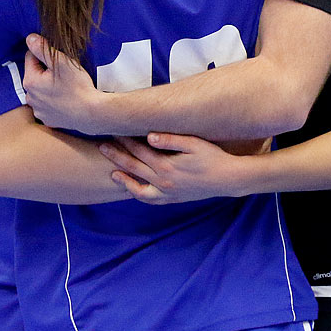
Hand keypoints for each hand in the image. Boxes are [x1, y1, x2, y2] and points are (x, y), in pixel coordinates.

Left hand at [23, 34, 104, 132]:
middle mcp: (30, 97)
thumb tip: (29, 38)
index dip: (45, 55)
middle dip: (46, 72)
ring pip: (40, 91)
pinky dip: (53, 102)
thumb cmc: (78, 86)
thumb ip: (42, 48)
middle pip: (35, 76)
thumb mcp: (62, 62)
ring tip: (66, 88)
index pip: (30, 58)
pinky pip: (47, 106)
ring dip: (48, 87)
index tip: (59, 61)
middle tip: (64, 74)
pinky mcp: (48, 120)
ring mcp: (38, 110)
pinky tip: (65, 100)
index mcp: (30, 81)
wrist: (92, 113)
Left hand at [100, 133, 242, 203]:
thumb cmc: (214, 157)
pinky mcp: (173, 199)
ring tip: (112, 172)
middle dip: (116, 155)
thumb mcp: (195, 144)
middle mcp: (163, 181)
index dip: (126, 140)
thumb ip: (171, 139)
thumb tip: (149, 135)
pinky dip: (138, 194)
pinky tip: (133, 188)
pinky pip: (150, 200)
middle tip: (102, 146)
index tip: (114, 130)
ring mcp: (167, 192)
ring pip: (137, 188)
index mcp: (167, 166)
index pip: (140, 150)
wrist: (229, 179)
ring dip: (123, 179)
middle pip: (134, 167)